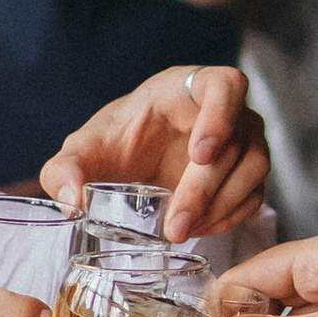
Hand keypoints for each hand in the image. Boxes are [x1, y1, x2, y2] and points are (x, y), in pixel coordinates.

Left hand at [40, 61, 267, 242]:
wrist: (133, 157)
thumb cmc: (116, 140)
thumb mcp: (82, 151)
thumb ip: (64, 170)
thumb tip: (71, 202)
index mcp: (191, 87)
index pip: (226, 85)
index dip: (220, 116)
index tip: (200, 154)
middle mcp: (228, 110)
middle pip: (237, 143)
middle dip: (205, 189)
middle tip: (176, 224)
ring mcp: (244, 141)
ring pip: (252, 171)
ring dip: (220, 207)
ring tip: (181, 232)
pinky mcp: (247, 174)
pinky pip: (253, 196)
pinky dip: (230, 217)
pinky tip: (198, 230)